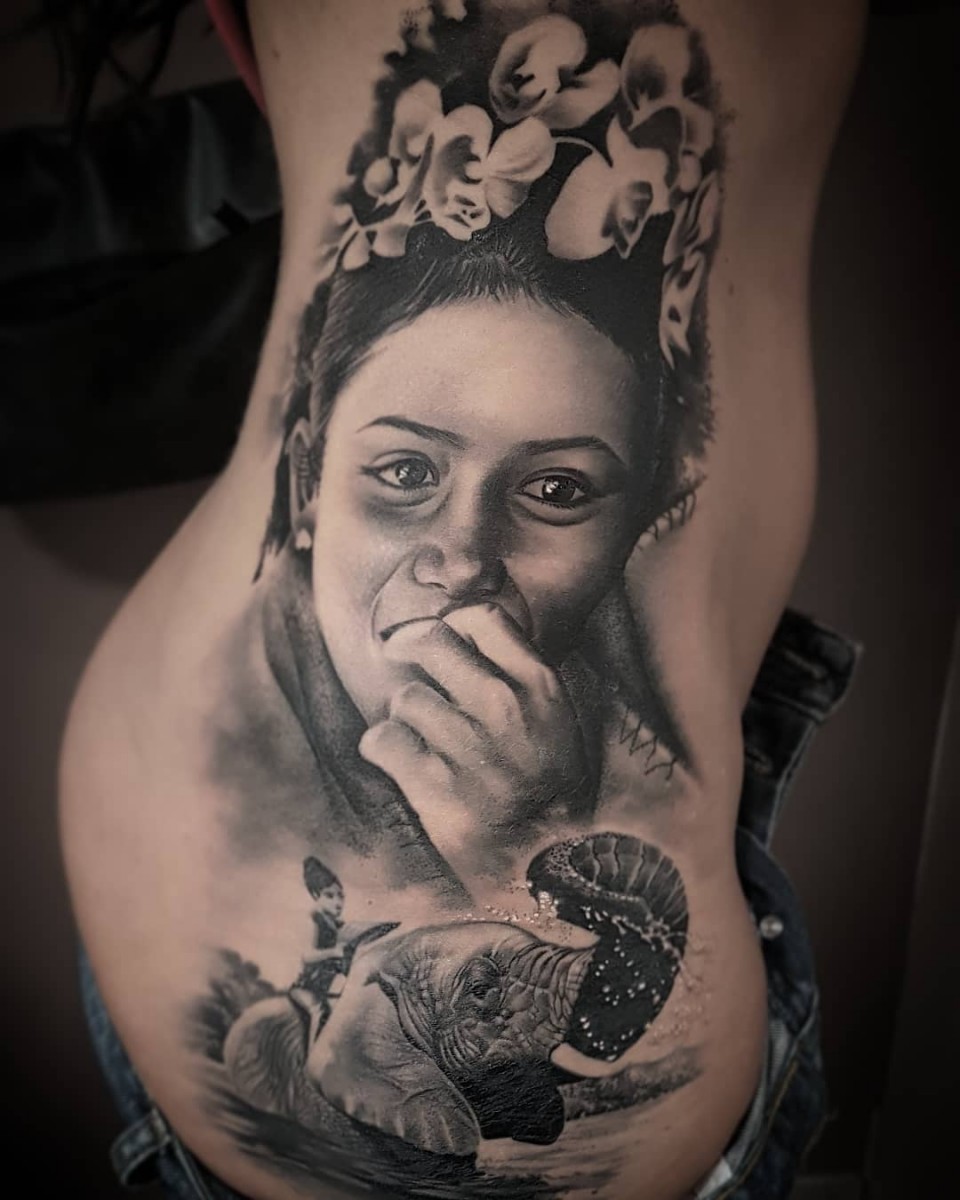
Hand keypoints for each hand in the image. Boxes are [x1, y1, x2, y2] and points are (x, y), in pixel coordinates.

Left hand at [358, 602, 592, 877]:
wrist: (550, 867)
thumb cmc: (552, 792)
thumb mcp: (558, 721)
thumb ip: (521, 677)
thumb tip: (472, 636)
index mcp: (539, 686)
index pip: (481, 618)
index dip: (452, 623)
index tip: (442, 638)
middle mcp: (503, 707)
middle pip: (430, 641)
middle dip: (407, 648)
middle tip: (398, 659)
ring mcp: (469, 746)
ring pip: (404, 697)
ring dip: (402, 715)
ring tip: (417, 734)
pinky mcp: (435, 785)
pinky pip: (382, 740)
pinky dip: (382, 748)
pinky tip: (397, 759)